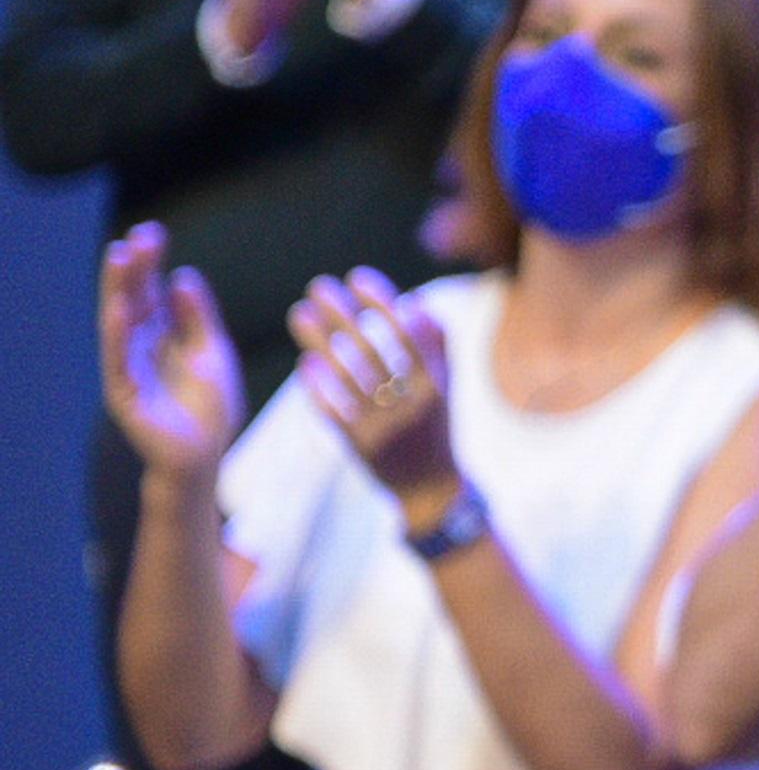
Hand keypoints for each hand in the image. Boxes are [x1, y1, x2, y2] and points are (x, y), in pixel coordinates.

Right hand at [99, 226, 240, 481]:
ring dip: (119, 289)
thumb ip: (197, 317)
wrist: (205, 455)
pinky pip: (119, 358)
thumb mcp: (212, 352)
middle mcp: (139, 346)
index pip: (151, 291)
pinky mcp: (124, 392)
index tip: (153, 233)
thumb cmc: (209, 405)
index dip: (150, 263)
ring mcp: (128, 367)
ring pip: (120, 321)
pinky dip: (118, 332)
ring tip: (120, 257)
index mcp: (161, 335)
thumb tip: (183, 275)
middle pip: (133, 299)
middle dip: (133, 268)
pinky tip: (119, 308)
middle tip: (137, 235)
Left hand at [290, 270, 462, 519]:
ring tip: (301, 314)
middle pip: (372, 349)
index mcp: (438, 385)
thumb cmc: (435, 430)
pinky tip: (306, 363)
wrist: (432, 492)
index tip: (358, 277)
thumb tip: (416, 303)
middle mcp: (412, 404)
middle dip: (343, 313)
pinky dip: (319, 387)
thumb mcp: (447, 390)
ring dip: (320, 341)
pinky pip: (334, 411)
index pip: (408, 333)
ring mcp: (385, 427)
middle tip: (318, 286)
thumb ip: (437, 349)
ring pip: (347, 376)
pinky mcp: (361, 448)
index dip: (382, 303)